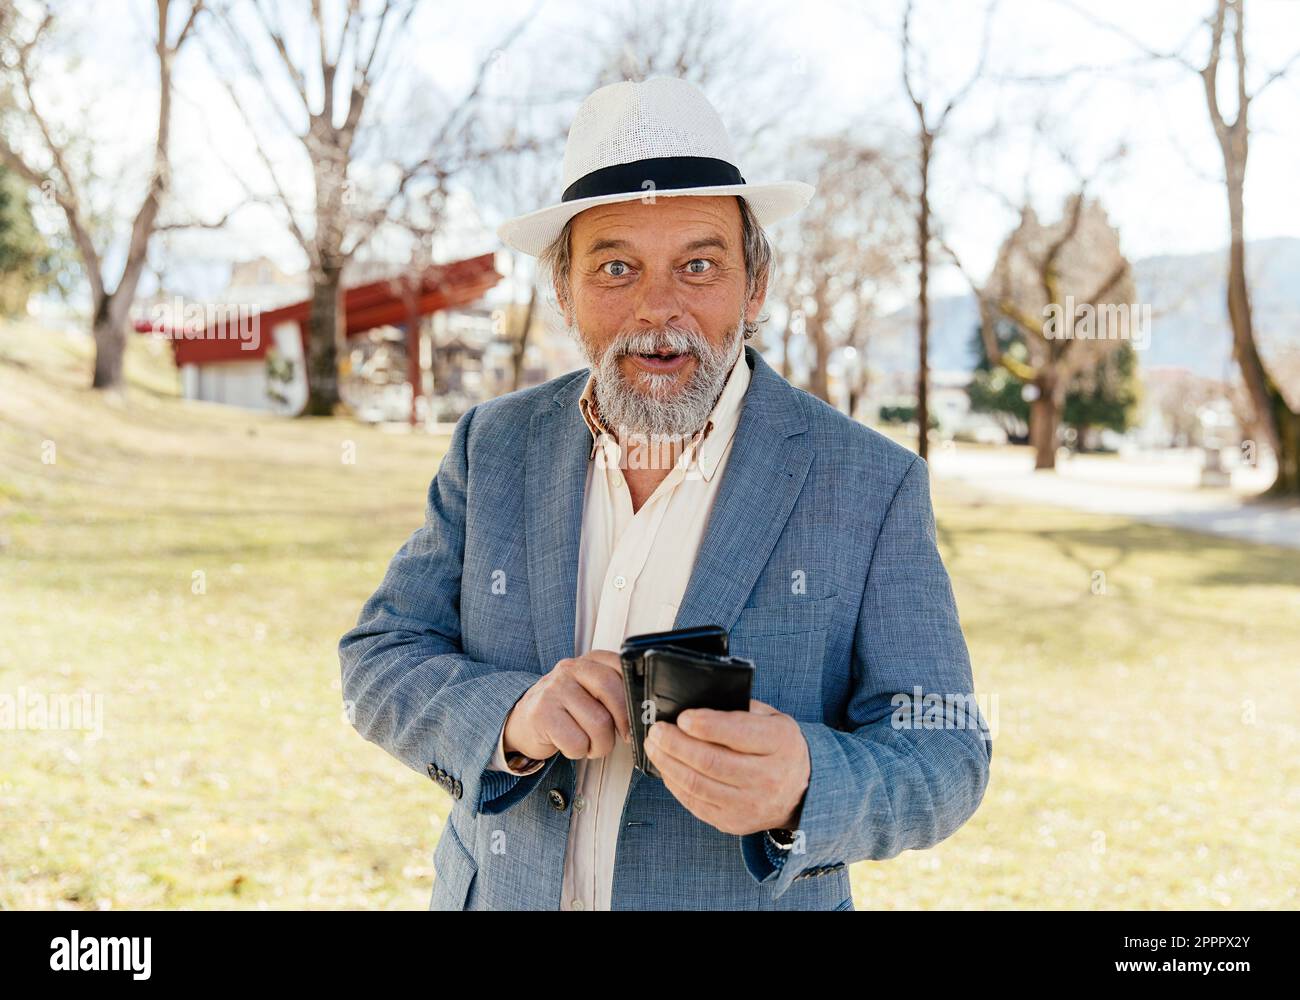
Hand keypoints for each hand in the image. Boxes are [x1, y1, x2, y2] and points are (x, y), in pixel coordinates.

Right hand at [503, 650, 629, 761]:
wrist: (522, 722)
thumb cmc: (564, 710)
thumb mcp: (590, 692)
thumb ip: (614, 692)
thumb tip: (644, 712)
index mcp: (588, 661)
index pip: (621, 667)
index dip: (634, 696)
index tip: (637, 716)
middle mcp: (570, 669)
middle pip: (611, 692)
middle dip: (622, 722)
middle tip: (621, 736)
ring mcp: (554, 690)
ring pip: (598, 723)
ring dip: (600, 745)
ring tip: (590, 744)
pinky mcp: (542, 714)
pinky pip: (577, 742)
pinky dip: (579, 752)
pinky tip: (570, 745)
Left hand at [644, 699, 809, 835]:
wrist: (802, 791)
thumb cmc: (779, 747)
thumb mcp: (773, 719)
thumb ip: (741, 710)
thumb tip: (697, 705)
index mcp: (779, 743)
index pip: (737, 734)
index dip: (704, 725)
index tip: (682, 716)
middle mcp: (767, 777)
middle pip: (710, 761)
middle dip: (676, 744)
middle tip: (657, 730)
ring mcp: (750, 804)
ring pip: (697, 785)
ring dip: (668, 764)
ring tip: (654, 747)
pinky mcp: (733, 822)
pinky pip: (695, 803)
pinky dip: (675, 784)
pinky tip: (667, 768)